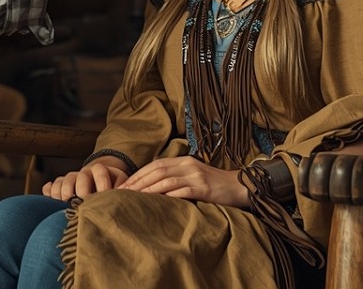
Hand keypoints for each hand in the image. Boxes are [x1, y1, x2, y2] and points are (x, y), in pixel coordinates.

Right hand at [42, 160, 128, 200]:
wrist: (102, 180)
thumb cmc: (114, 187)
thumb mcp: (121, 184)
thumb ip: (123, 190)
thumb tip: (125, 197)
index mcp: (101, 170)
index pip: (100, 170)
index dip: (102, 183)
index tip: (105, 196)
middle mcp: (84, 173)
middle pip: (79, 177)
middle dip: (82, 190)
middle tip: (85, 203)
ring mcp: (71, 179)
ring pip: (62, 181)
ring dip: (64, 193)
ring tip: (67, 204)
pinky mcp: (60, 187)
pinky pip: (50, 187)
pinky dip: (49, 193)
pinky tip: (51, 201)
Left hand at [118, 156, 249, 207]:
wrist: (240, 186)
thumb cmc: (214, 184)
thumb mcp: (193, 175)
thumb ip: (176, 177)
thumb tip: (152, 187)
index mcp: (184, 160)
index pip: (155, 165)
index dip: (138, 174)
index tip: (124, 185)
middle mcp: (188, 165)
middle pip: (157, 170)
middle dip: (138, 181)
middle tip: (122, 192)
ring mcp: (196, 176)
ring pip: (166, 180)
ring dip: (148, 189)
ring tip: (134, 198)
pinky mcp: (204, 188)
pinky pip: (182, 191)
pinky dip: (168, 196)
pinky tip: (156, 202)